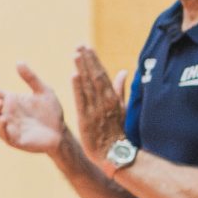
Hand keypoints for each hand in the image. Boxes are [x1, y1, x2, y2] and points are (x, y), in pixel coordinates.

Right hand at [0, 64, 69, 154]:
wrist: (62, 132)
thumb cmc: (52, 112)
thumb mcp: (44, 91)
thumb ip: (31, 78)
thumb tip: (19, 61)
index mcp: (10, 102)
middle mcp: (6, 114)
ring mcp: (9, 127)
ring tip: (1, 102)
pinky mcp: (15, 140)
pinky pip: (2, 134)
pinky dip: (0, 127)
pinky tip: (5, 118)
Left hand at [69, 45, 128, 165]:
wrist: (114, 153)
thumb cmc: (117, 131)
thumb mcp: (122, 108)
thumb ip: (119, 89)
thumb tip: (123, 71)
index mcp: (113, 98)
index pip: (102, 74)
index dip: (94, 60)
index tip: (87, 47)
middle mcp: (105, 102)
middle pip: (95, 76)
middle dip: (87, 60)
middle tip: (79, 45)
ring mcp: (96, 110)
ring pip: (88, 86)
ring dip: (82, 69)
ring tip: (75, 54)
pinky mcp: (86, 119)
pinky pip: (82, 101)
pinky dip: (78, 88)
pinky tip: (74, 76)